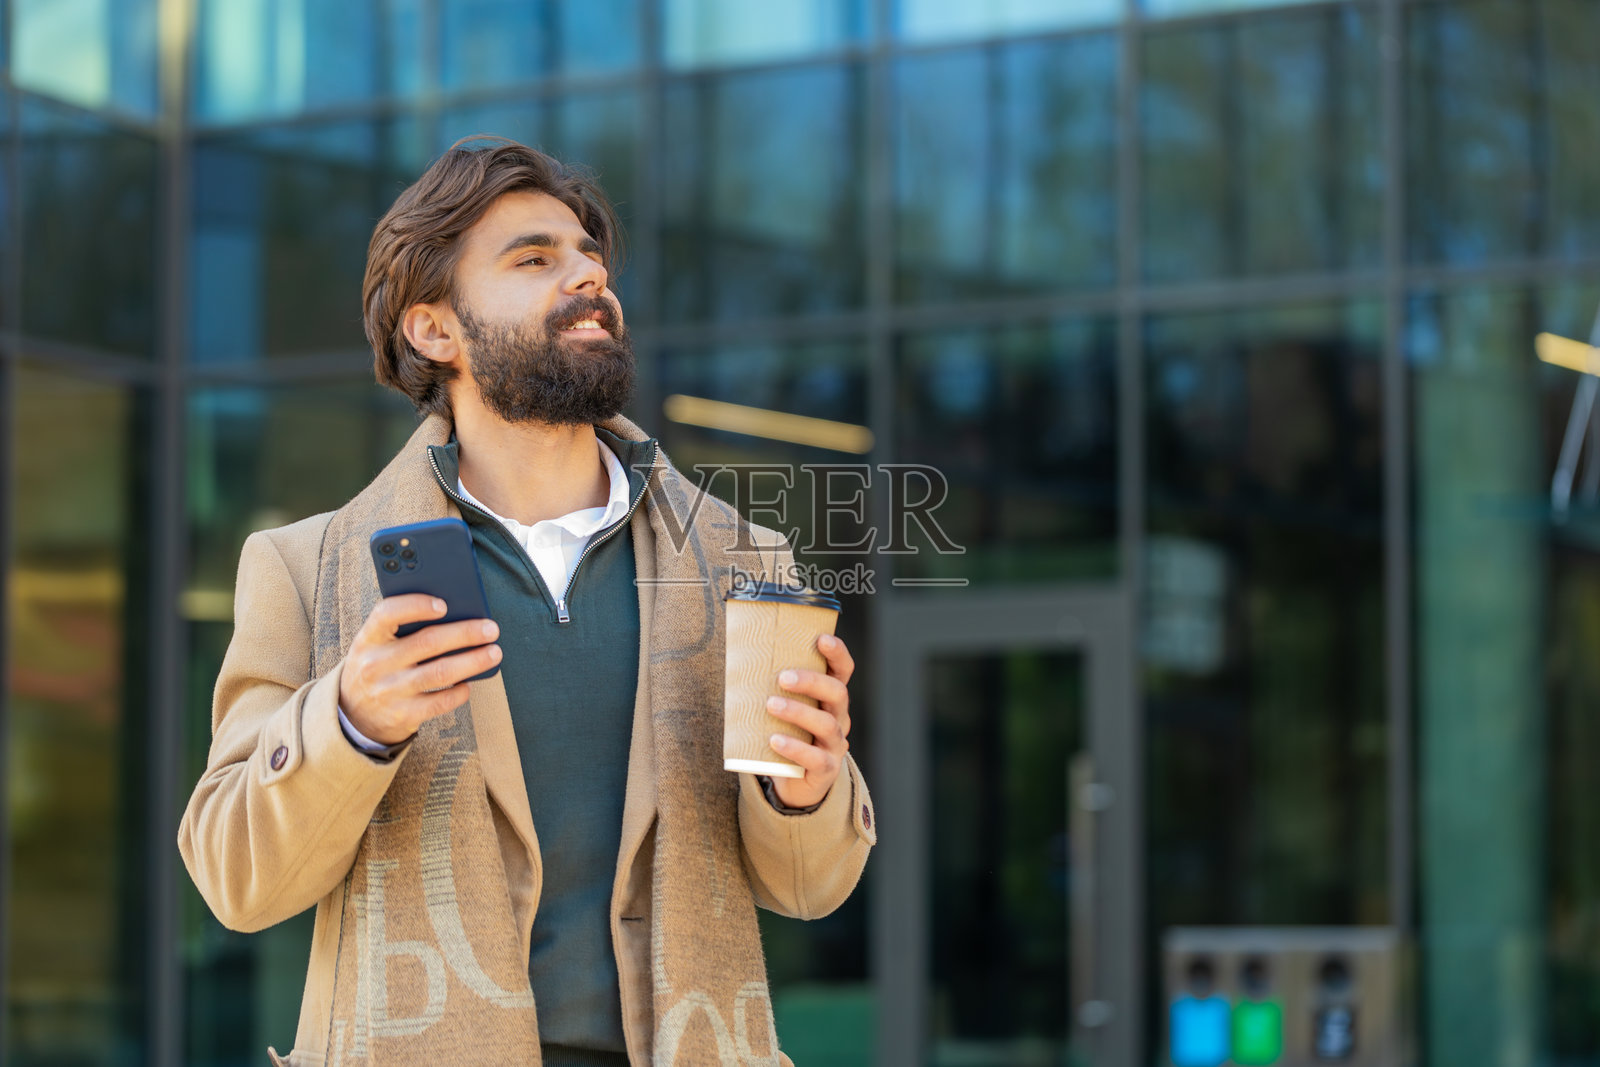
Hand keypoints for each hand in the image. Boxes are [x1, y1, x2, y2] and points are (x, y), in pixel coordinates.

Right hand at [338, 595, 502, 744]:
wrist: (352, 715)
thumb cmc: (376, 666)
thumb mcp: (376, 644)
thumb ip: (402, 628)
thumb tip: (455, 614)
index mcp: (368, 639)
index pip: (387, 613)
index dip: (416, 605)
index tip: (444, 604)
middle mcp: (376, 664)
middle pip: (428, 642)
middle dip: (465, 633)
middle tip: (491, 629)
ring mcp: (390, 691)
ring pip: (441, 672)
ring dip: (473, 661)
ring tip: (494, 653)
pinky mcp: (404, 714)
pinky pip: (441, 701)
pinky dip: (460, 691)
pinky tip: (470, 682)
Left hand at [765, 633, 854, 809]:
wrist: (794, 782)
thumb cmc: (786, 733)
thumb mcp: (783, 709)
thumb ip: (770, 688)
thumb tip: (735, 659)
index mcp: (830, 698)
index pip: (843, 671)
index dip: (837, 654)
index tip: (821, 639)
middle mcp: (838, 718)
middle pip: (837, 693)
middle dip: (811, 681)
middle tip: (782, 677)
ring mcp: (834, 744)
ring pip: (826, 724)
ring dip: (798, 712)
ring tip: (771, 705)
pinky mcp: (826, 769)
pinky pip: (816, 758)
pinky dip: (795, 747)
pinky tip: (774, 740)